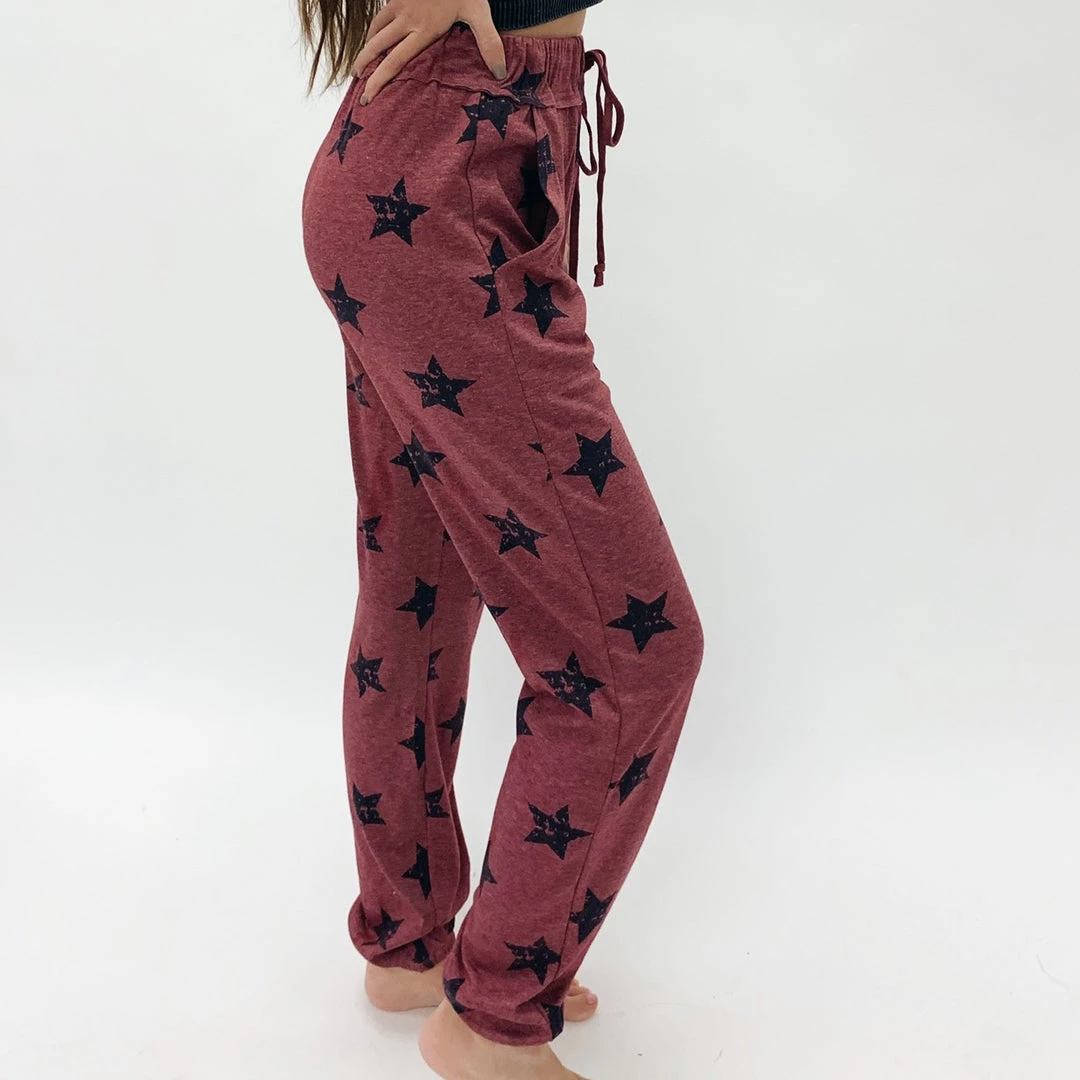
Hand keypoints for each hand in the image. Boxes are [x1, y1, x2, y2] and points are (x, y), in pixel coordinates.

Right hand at [352, 0, 506, 103]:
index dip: (378, 80)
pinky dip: (375, 27)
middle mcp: (407, 19)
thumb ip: (489, 43)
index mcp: (423, 30)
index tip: (367, 96)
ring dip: (367, 46)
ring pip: (376, 29)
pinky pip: (381, 14)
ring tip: (363, 61)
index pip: (394, 62)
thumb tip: (499, 74)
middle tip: (356, 82)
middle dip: (363, 66)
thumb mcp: (480, 12)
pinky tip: (378, 33)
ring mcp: (400, 4)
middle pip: (377, 47)